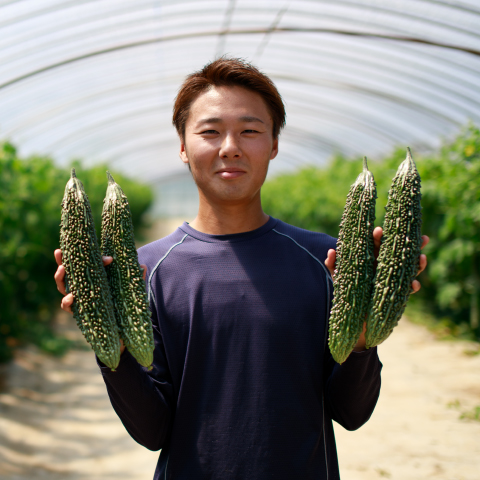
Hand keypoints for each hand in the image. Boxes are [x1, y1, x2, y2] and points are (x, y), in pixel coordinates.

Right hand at [53, 249, 146, 354]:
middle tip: (58, 251)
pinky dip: (67, 301)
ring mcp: (80, 299)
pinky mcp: (80, 312)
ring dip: (60, 278)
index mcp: (95, 277)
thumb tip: (142, 266)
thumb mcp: (131, 290)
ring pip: (64, 287)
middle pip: (68, 271)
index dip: (85, 254)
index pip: (85, 262)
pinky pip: (68, 307)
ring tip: (62, 270)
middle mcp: (84, 287)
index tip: (92, 248)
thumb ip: (136, 279)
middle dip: (61, 261)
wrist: (124, 329)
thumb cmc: (126, 303)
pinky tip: (71, 297)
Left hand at [324, 228, 429, 351]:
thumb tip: (331, 251)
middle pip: (398, 252)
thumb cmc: (345, 291)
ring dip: (418, 263)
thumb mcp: (338, 278)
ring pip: (408, 268)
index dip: (378, 237)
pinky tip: (414, 284)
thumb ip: (333, 265)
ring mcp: (391, 280)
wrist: (350, 317)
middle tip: (421, 236)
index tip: (379, 230)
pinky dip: (412, 286)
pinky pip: (406, 290)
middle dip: (409, 243)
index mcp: (370, 259)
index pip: (376, 244)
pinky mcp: (395, 295)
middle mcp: (383, 267)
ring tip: (422, 257)